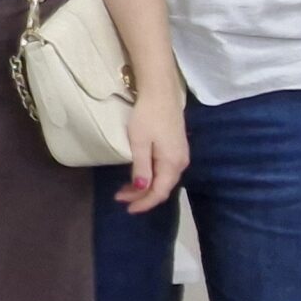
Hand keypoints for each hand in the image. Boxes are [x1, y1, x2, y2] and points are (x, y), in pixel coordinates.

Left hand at [112, 91, 188, 214]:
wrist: (160, 91)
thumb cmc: (148, 116)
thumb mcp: (139, 143)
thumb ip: (142, 168)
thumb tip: (143, 189)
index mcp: (172, 163)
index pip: (159, 192)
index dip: (144, 203)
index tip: (127, 208)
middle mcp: (180, 162)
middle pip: (162, 187)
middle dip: (142, 196)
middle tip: (120, 197)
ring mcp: (180, 154)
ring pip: (163, 179)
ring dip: (145, 186)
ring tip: (125, 189)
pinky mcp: (176, 146)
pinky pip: (164, 169)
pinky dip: (150, 176)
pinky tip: (139, 175)